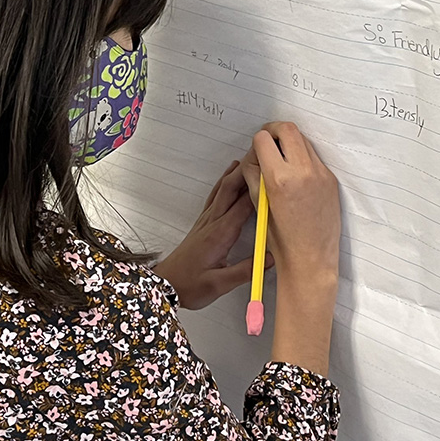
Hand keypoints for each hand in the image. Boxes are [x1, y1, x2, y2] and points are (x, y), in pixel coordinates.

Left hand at [152, 161, 274, 309]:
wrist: (165, 286)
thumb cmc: (189, 286)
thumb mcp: (219, 284)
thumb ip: (246, 271)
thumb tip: (271, 257)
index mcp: (220, 234)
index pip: (243, 206)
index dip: (258, 189)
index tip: (274, 176)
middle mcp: (213, 222)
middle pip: (231, 188)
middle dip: (246, 169)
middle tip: (261, 154)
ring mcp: (206, 220)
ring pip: (222, 189)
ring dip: (235, 172)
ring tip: (249, 157)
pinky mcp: (203, 223)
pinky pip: (216, 195)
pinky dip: (225, 182)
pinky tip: (228, 176)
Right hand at [240, 122, 339, 280]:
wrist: (311, 260)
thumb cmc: (281, 239)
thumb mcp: (258, 203)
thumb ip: (253, 174)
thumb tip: (254, 155)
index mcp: (279, 179)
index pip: (264, 139)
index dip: (256, 142)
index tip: (256, 151)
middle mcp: (302, 171)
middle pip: (287, 129)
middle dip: (274, 131)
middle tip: (268, 143)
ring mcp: (320, 174)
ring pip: (302, 140)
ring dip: (289, 142)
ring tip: (281, 160)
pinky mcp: (330, 179)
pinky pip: (313, 157)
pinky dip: (302, 157)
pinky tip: (296, 175)